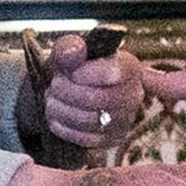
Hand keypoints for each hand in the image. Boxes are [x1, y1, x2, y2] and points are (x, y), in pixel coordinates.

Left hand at [41, 33, 142, 149]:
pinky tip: (56, 117)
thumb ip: (70, 47)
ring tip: (52, 100)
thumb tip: (74, 51)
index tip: (70, 73)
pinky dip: (65, 128)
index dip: (86, 74)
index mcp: (130, 67)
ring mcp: (125, 120)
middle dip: (67, 92)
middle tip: (54, 86)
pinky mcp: (113, 139)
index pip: (114, 73)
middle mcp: (134, 94)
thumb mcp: (69, 51)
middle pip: (98, 98)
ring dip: (62, 110)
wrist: (73, 91)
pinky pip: (86, 139)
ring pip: (89, 120)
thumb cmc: (75, 68)